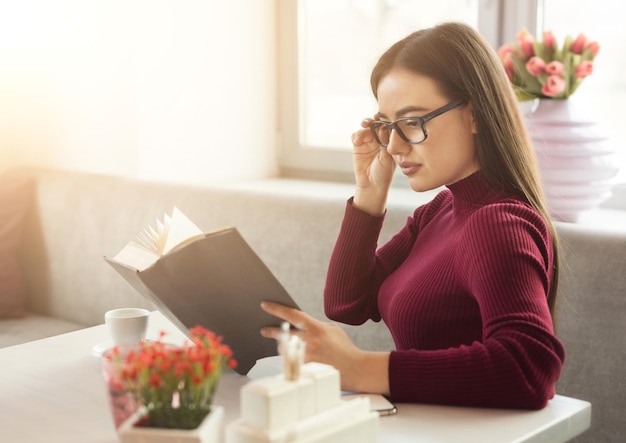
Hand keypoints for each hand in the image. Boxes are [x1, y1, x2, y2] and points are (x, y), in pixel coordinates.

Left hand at [260, 301, 389, 393]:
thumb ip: (316, 326)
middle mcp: (310, 341)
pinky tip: (293, 360)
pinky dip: (292, 360)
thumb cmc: (344, 349)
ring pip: (285, 350)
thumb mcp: (333, 330)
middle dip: (272, 331)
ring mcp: (307, 356)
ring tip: (285, 347)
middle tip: (264, 330)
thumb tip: (300, 326)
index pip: (292, 315)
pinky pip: (292, 362)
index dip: (276, 309)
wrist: (356, 368)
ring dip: (284, 348)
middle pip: (283, 334)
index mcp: (316, 328)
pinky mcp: (306, 369)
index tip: (264, 305)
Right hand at [351, 118, 395, 214]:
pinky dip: (356, 135)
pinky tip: (357, 140)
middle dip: (372, 120)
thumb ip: (385, 142)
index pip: (386, 126)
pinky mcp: (357, 146)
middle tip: (370, 121)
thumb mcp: (387, 157)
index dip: (384, 120)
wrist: (372, 185)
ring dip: (363, 127)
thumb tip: (384, 127)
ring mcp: (367, 142)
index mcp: (389, 141)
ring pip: (364, 128)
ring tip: (362, 130)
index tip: (383, 118)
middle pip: (374, 124)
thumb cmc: (384, 173)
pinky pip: (355, 136)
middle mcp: (378, 139)